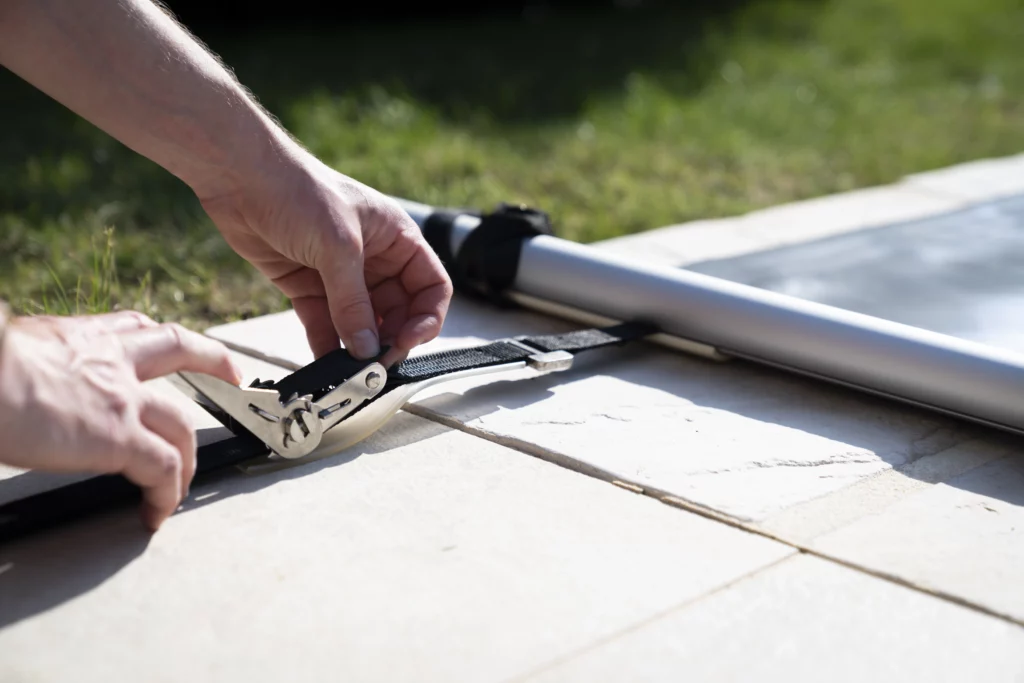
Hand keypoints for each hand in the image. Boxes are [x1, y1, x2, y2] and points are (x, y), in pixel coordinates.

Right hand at [0, 311, 242, 530]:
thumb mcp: (8, 349)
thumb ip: (29, 362)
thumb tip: (12, 381)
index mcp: (78, 336)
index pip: (129, 327)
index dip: (153, 335)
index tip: (165, 341)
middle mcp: (110, 358)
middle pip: (179, 348)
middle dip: (213, 358)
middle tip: (231, 373)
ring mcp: (122, 398)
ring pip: (181, 421)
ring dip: (188, 453)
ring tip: (184, 479)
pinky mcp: (120, 438)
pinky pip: (163, 469)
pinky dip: (167, 493)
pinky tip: (157, 513)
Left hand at [197, 150, 452, 365]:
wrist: (240, 177)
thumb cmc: (299, 190)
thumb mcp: (337, 247)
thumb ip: (353, 302)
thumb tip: (367, 349)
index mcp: (397, 239)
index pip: (431, 286)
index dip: (426, 317)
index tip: (407, 340)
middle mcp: (375, 260)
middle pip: (399, 312)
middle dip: (390, 339)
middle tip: (374, 364)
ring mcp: (342, 276)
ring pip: (362, 324)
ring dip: (358, 349)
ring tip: (349, 371)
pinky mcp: (309, 287)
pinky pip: (326, 326)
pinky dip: (327, 346)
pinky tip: (323, 364)